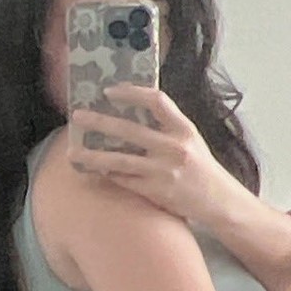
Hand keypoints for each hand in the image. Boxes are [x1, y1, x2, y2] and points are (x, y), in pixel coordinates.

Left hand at [66, 85, 236, 225]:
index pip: (157, 102)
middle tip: (77, 117)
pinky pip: (124, 180)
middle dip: (100, 122)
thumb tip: (132, 113)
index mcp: (184, 129)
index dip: (132, 93)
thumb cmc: (200, 167)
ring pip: (119, 160)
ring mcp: (163, 171)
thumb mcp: (190, 139)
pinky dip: (107, 174)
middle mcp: (174, 147)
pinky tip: (93, 170)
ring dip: (92, 156)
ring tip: (72, 153)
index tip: (110, 91)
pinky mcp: (155, 191)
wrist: (218, 199)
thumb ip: (166, 127)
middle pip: (130, 130)